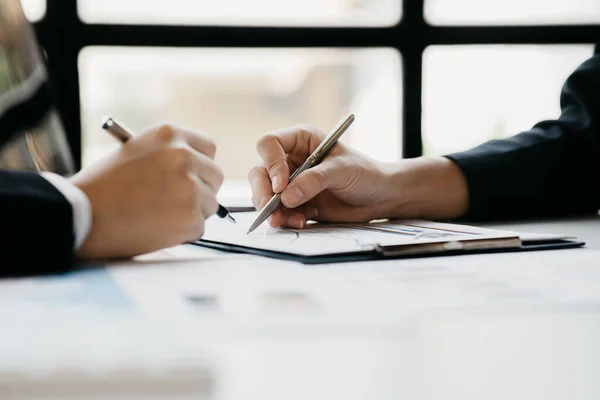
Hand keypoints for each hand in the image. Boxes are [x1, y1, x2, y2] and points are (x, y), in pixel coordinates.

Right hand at [70, 124, 223, 259]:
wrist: (80, 214)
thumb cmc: (101, 187)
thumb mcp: (134, 152)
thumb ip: (167, 156)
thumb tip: (196, 171)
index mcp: (170, 134)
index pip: (208, 148)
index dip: (201, 165)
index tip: (194, 176)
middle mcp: (185, 156)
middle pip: (215, 176)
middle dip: (202, 190)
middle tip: (177, 202)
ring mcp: (190, 187)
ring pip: (209, 204)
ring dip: (191, 213)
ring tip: (157, 216)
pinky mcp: (191, 216)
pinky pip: (199, 227)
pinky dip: (182, 233)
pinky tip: (155, 229)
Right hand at [249, 125, 397, 228]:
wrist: (379, 197)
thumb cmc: (365, 173)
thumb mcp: (342, 171)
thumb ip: (314, 181)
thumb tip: (286, 197)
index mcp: (300, 140)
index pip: (269, 145)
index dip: (271, 164)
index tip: (282, 186)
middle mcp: (290, 159)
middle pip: (259, 172)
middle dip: (264, 193)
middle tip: (273, 210)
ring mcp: (290, 182)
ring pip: (264, 195)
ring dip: (275, 211)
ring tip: (296, 220)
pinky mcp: (294, 203)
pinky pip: (278, 212)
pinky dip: (285, 219)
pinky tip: (303, 221)